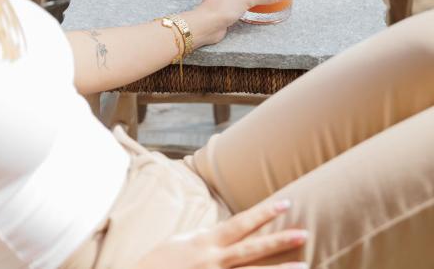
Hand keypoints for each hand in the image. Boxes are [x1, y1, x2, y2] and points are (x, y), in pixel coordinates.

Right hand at [134, 199, 307, 268]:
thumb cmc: (160, 262)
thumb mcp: (183, 241)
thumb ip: (207, 237)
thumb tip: (228, 230)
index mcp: (206, 241)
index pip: (241, 223)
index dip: (264, 212)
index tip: (285, 203)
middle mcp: (213, 260)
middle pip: (252, 249)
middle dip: (279, 240)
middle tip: (304, 233)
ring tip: (304, 266)